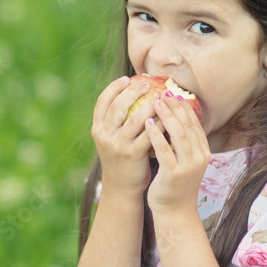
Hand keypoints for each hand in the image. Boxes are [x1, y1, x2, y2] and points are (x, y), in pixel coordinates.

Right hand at [91, 76, 162, 195]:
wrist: (121, 187)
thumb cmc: (121, 158)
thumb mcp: (111, 139)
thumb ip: (117, 122)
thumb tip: (133, 94)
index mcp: (97, 129)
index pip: (102, 101)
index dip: (113, 88)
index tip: (127, 79)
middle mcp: (104, 136)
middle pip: (117, 106)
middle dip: (132, 92)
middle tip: (147, 84)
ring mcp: (117, 145)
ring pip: (134, 119)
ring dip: (149, 106)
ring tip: (161, 98)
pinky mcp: (132, 155)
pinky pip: (148, 135)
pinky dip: (159, 124)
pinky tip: (168, 118)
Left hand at [144, 95, 210, 215]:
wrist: (175, 212)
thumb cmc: (175, 184)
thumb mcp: (184, 162)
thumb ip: (182, 143)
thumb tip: (173, 120)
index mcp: (202, 152)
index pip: (195, 124)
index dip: (184, 107)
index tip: (173, 94)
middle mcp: (199, 157)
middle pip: (188, 125)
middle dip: (175, 107)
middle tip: (162, 92)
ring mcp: (188, 166)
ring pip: (178, 134)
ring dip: (166, 116)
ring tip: (154, 103)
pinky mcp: (174, 173)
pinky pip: (164, 150)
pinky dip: (156, 134)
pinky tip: (146, 124)